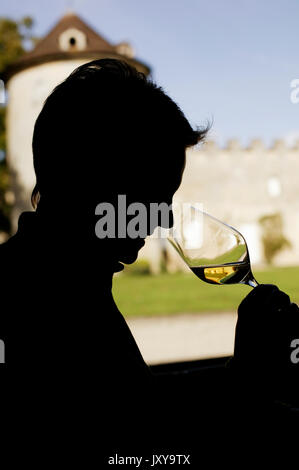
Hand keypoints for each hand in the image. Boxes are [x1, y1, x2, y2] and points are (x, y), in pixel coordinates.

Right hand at [232, 284, 298, 401]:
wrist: (254, 370)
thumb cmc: (250, 349)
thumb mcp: (244, 325)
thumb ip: (253, 308)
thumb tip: (268, 292)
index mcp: (246, 308)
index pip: (262, 288)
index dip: (270, 289)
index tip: (274, 292)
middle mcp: (259, 310)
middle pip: (277, 293)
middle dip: (281, 298)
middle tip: (282, 305)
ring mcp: (275, 318)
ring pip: (289, 303)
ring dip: (290, 309)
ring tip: (285, 321)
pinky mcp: (289, 327)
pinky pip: (296, 313)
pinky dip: (296, 317)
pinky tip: (291, 327)